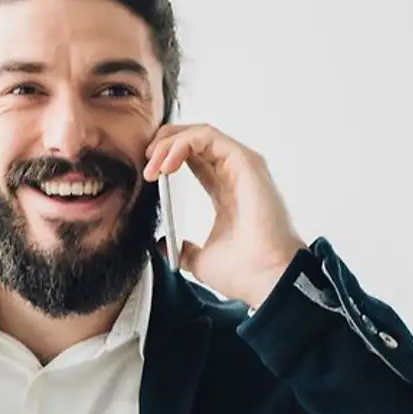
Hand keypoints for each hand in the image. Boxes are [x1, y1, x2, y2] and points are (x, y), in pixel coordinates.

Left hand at [145, 123, 306, 309]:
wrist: (266, 280)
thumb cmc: (245, 272)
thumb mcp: (201, 261)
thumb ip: (184, 250)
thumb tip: (162, 245)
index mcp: (226, 191)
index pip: (193, 158)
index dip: (166, 158)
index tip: (147, 175)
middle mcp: (235, 173)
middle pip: (195, 140)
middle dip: (164, 144)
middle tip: (145, 163)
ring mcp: (242, 166)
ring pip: (200, 133)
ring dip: (170, 143)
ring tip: (152, 164)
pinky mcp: (245, 162)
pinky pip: (208, 136)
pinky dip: (182, 143)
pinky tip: (166, 163)